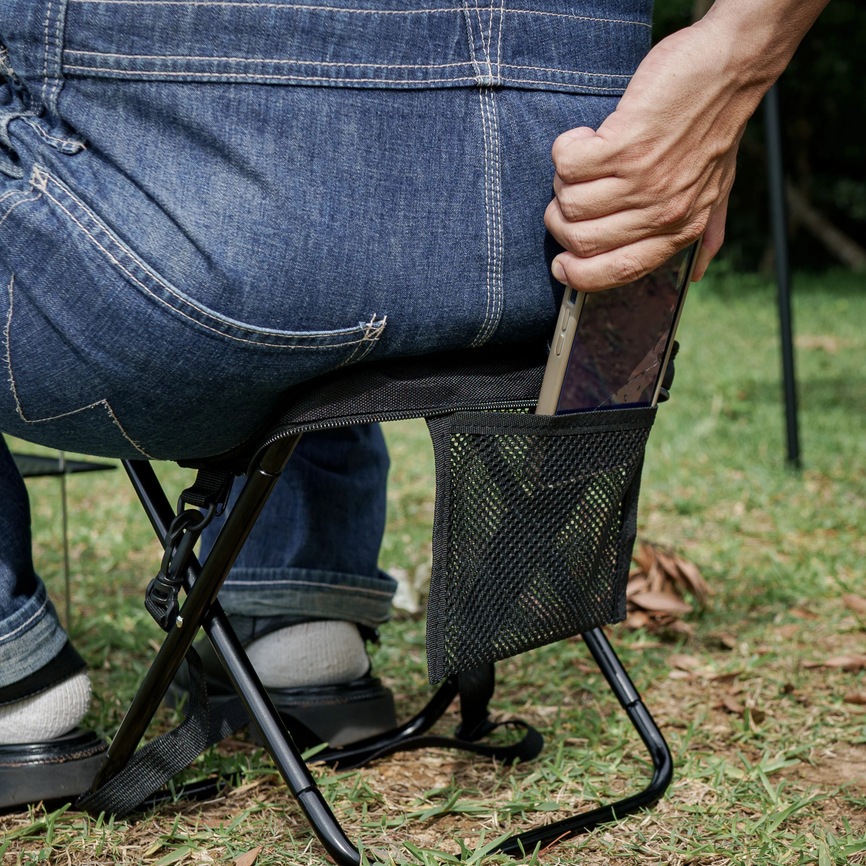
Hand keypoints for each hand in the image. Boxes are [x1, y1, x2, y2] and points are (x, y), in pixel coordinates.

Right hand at [544, 0, 827, 290]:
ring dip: (565, 179)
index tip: (561, 263)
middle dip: (560, 219)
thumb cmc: (717, 123)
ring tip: (587, 155)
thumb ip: (706, 230)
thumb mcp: (718, 186)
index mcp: (681, 230)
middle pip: (580, 241)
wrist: (730, 65)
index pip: (616, 273)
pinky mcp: (624, 146)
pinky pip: (568, 164)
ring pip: (569, 203)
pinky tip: (587, 135)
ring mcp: (642, 180)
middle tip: (570, 192)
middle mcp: (661, 212)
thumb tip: (697, 274)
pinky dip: (567, 147)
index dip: (577, 274)